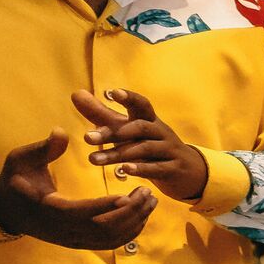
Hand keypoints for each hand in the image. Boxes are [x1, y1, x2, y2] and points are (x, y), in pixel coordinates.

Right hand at [0, 133, 153, 249]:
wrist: (7, 208)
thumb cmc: (15, 178)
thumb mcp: (21, 159)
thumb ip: (42, 148)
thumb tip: (61, 132)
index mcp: (48, 209)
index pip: (80, 213)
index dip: (105, 206)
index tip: (127, 194)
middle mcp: (62, 230)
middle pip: (102, 229)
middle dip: (129, 213)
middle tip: (147, 191)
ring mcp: (71, 239)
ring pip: (109, 238)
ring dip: (134, 222)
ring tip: (150, 199)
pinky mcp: (79, 242)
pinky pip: (108, 242)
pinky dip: (129, 232)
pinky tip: (142, 214)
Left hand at [73, 88, 207, 199]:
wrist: (188, 172)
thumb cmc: (152, 146)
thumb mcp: (128, 130)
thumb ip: (102, 115)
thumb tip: (76, 93)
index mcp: (150, 120)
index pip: (142, 105)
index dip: (129, 97)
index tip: (111, 92)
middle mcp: (161, 132)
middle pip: (139, 128)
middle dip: (113, 132)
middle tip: (87, 137)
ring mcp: (170, 150)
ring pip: (145, 148)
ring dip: (118, 154)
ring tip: (94, 160)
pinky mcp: (173, 169)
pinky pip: (157, 168)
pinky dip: (141, 168)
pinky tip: (124, 171)